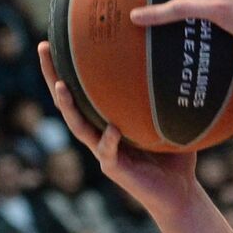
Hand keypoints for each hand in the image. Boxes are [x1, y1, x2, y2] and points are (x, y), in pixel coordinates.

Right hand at [39, 42, 198, 215]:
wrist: (179, 192)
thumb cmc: (176, 156)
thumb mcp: (174, 121)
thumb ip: (173, 98)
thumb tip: (188, 62)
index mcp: (109, 122)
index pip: (85, 91)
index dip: (70, 68)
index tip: (58, 39)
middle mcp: (100, 134)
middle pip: (69, 103)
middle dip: (53, 76)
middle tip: (43, 49)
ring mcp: (104, 152)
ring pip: (79, 127)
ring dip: (68, 107)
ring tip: (60, 86)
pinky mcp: (114, 169)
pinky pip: (108, 152)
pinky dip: (109, 140)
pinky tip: (112, 129)